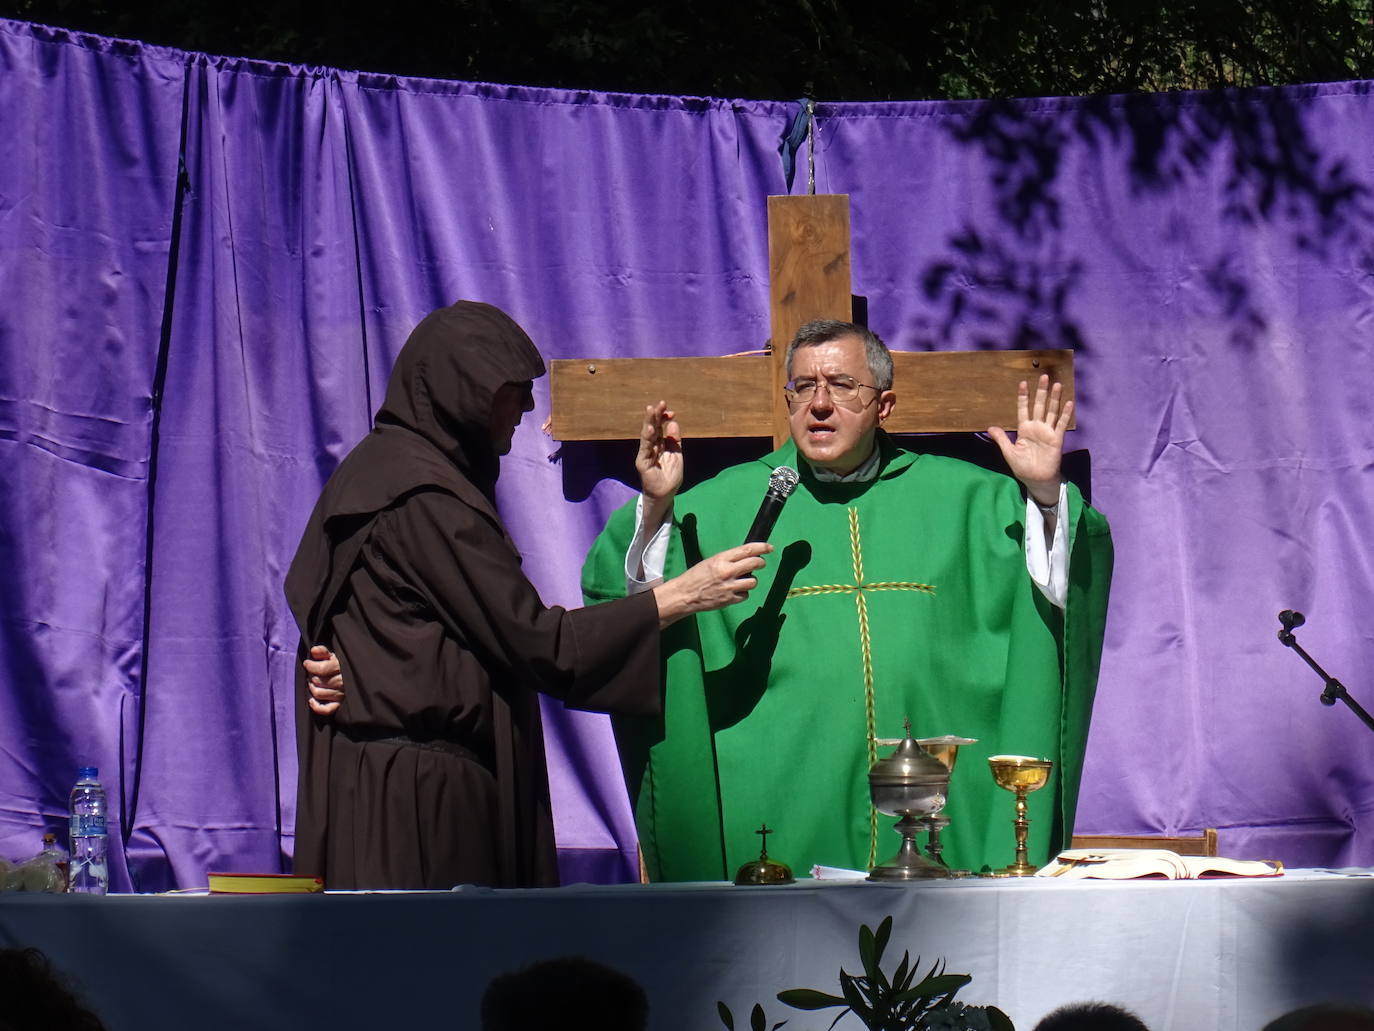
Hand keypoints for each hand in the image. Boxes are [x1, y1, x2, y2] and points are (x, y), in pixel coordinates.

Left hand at [304, 645, 344, 715]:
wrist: (361, 674)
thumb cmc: (345, 663)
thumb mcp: (336, 654)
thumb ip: (324, 651)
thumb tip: (313, 651)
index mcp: (343, 667)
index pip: (322, 669)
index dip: (311, 666)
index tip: (307, 663)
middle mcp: (343, 682)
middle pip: (319, 681)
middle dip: (312, 676)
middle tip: (312, 673)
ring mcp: (342, 694)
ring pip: (319, 694)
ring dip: (312, 688)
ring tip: (313, 683)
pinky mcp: (341, 704)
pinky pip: (326, 709)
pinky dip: (316, 706)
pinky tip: (311, 701)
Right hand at [635, 401, 682, 505]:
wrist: (666, 494)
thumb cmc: (670, 475)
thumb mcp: (677, 454)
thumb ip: (675, 439)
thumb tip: (673, 422)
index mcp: (660, 444)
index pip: (661, 427)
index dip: (664, 418)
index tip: (671, 412)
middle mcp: (651, 446)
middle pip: (653, 427)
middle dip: (656, 415)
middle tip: (661, 403)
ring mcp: (646, 453)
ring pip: (647, 434)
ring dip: (649, 422)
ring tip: (651, 409)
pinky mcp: (642, 461)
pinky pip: (645, 447)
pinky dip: (647, 437)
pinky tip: (650, 428)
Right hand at [652, 542, 771, 627]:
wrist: (685, 595)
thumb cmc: (696, 576)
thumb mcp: (711, 561)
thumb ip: (728, 559)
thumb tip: (747, 556)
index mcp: (721, 559)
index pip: (747, 550)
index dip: (762, 547)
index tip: (769, 547)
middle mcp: (728, 571)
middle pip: (755, 564)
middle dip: (761, 563)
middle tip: (760, 563)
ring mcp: (730, 587)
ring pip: (753, 581)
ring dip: (750, 580)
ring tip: (741, 580)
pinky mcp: (730, 599)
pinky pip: (745, 595)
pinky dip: (742, 593)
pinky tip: (733, 591)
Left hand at [987, 374, 1070, 504]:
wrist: (1036, 480)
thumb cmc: (1023, 467)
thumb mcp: (1009, 452)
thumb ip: (1002, 439)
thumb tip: (990, 427)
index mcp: (1025, 430)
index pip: (1024, 409)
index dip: (1023, 397)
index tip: (1023, 383)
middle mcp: (1037, 428)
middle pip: (1039, 406)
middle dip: (1041, 391)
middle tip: (1043, 375)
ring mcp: (1048, 432)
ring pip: (1052, 411)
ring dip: (1054, 398)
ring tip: (1057, 384)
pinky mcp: (1056, 439)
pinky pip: (1061, 425)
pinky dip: (1065, 414)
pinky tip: (1069, 402)